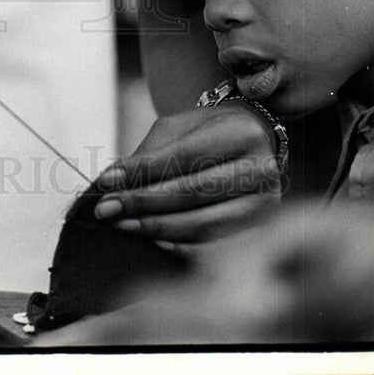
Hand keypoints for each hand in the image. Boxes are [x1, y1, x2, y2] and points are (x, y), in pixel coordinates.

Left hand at [93, 102, 283, 247]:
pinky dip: (180, 246)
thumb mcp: (181, 127)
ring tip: (124, 224)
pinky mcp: (262, 232)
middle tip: (107, 209)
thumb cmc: (210, 134)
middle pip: (193, 193)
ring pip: (203, 224)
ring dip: (157, 227)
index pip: (184, 156)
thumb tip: (112, 181)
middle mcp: (261, 170)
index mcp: (242, 134)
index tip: (107, 182)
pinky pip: (214, 247)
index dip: (143, 171)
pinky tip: (154, 240)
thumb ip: (150, 153)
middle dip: (143, 202)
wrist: (253, 144)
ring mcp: (266, 205)